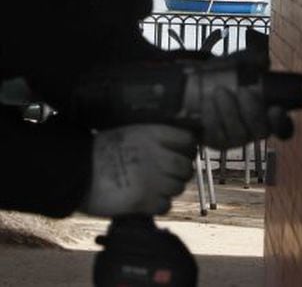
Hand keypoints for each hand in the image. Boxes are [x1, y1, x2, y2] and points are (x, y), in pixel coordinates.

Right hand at [80, 125, 195, 216]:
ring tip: (154, 187)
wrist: (76, 172)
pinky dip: (160, 205)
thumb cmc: (98, 151)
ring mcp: (152, 179)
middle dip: (181, 172)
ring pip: (178, 187)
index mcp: (152, 134)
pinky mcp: (144, 201)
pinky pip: (166, 205)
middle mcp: (157, 155)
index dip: (188, 148)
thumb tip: (173, 146)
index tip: (183, 152)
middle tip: (169, 174)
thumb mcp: (128, 133)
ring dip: (169, 189)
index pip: (188, 140)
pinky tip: (148, 200)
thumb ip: (152, 138)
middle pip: (186, 167)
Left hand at [183, 64, 293, 149]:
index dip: (282, 122)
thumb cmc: (223, 75)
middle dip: (253, 112)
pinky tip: (207, 104)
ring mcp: (236, 138)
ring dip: (230, 112)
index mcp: (267, 112)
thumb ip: (251, 60)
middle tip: (244, 91)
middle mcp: (254, 129)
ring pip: (238, 135)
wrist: (193, 85)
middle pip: (261, 131)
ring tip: (220, 91)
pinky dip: (212, 118)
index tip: (276, 109)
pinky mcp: (216, 142)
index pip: (284, 126)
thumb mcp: (236, 63)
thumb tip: (263, 61)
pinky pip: (216, 136)